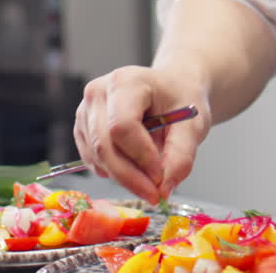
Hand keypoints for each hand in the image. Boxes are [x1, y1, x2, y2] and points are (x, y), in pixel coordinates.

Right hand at [74, 65, 211, 203]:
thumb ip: (181, 155)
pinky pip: (92, 160)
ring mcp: (86, 110)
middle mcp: (98, 92)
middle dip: (130, 177)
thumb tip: (164, 188)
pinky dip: (113, 172)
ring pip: (96, 156)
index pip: (122, 126)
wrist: (169, 89)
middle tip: (155, 194)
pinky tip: (134, 167)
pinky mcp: (82, 127)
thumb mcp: (193, 124)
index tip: (161, 176)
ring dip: (123, 177)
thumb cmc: (179, 99)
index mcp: (127, 81)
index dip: (141, 157)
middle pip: (104, 145)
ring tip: (149, 179)